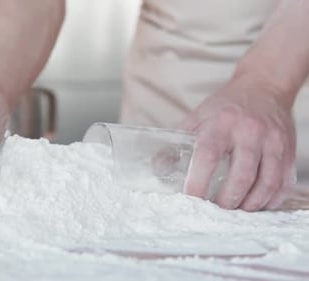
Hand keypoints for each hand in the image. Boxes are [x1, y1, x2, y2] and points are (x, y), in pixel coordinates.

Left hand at [180, 75, 296, 210]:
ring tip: (237, 210)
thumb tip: (158, 168)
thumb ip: (178, 142)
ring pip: (267, 182)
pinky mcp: (289, 149)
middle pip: (242, 174)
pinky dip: (272, 199)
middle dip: (228, 200)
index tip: (191, 198)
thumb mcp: (198, 116)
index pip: (208, 155)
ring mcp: (274, 141)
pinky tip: (258, 204)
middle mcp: (250, 131)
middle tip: (217, 210)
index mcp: (222, 123)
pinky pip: (285, 182)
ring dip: (251, 204)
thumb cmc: (226, 106)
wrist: (265, 86)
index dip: (199, 181)